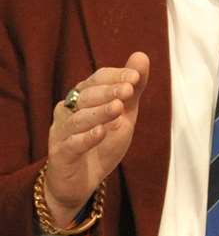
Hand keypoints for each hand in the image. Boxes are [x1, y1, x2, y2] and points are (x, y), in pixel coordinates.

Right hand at [44, 53, 149, 219]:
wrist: (82, 181)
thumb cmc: (102, 142)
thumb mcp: (124, 114)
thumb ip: (132, 89)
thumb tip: (142, 55)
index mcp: (82, 98)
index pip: (96, 80)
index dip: (114, 76)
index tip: (135, 76)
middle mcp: (68, 112)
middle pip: (85, 97)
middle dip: (108, 92)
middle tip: (129, 89)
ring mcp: (61, 133)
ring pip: (77, 120)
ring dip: (99, 112)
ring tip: (118, 108)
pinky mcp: (60, 155)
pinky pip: (71, 144)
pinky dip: (86, 138)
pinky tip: (100, 132)